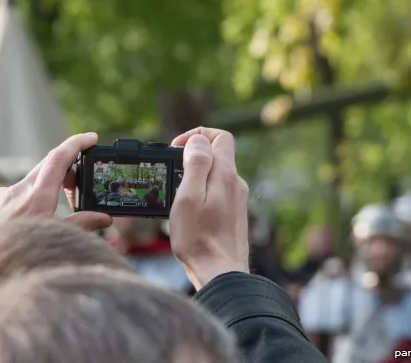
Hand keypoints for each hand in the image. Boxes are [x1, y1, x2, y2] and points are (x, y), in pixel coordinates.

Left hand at [0, 133, 111, 249]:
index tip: (91, 138)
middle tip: (77, 186)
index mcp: (37, 198)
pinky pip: (12, 194)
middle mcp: (17, 190)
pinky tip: (23, 221)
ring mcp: (0, 194)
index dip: (77, 144)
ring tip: (49, 214)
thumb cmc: (14, 258)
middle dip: (66, 171)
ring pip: (30, 183)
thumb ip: (79, 224)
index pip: (59, 158)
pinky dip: (24, 200)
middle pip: (47, 167)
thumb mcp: (52, 239)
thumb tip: (104, 218)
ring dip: (44, 190)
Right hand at [169, 127, 249, 289]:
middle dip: (192, 156)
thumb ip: (196, 164)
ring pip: (216, 174)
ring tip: (178, 195)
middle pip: (217, 154)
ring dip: (196, 175)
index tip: (176, 150)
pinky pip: (218, 191)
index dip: (196, 136)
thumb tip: (199, 140)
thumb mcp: (189, 197)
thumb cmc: (199, 239)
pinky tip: (190, 211)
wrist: (220, 273)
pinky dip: (203, 192)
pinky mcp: (234, 214)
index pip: (220, 136)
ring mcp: (237, 199)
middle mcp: (236, 184)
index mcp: (225, 175)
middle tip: (172, 173)